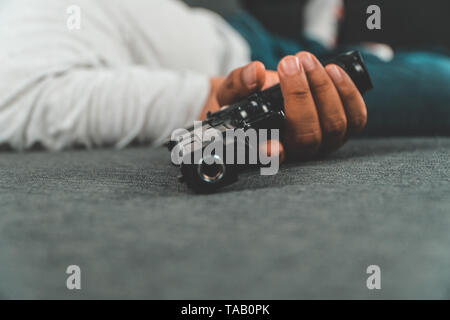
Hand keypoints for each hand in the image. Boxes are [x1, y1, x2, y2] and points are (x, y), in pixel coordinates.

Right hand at [201, 51, 366, 160]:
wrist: (263, 98)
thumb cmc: (245, 102)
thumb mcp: (231, 93)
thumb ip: (238, 84)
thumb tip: (255, 73)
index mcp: (269, 147)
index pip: (273, 158)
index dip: (273, 155)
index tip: (270, 146)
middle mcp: (298, 151)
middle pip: (308, 136)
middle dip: (300, 96)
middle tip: (288, 64)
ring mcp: (323, 142)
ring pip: (334, 125)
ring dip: (323, 88)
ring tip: (306, 60)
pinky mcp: (342, 128)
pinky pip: (356, 117)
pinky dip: (347, 92)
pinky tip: (333, 70)